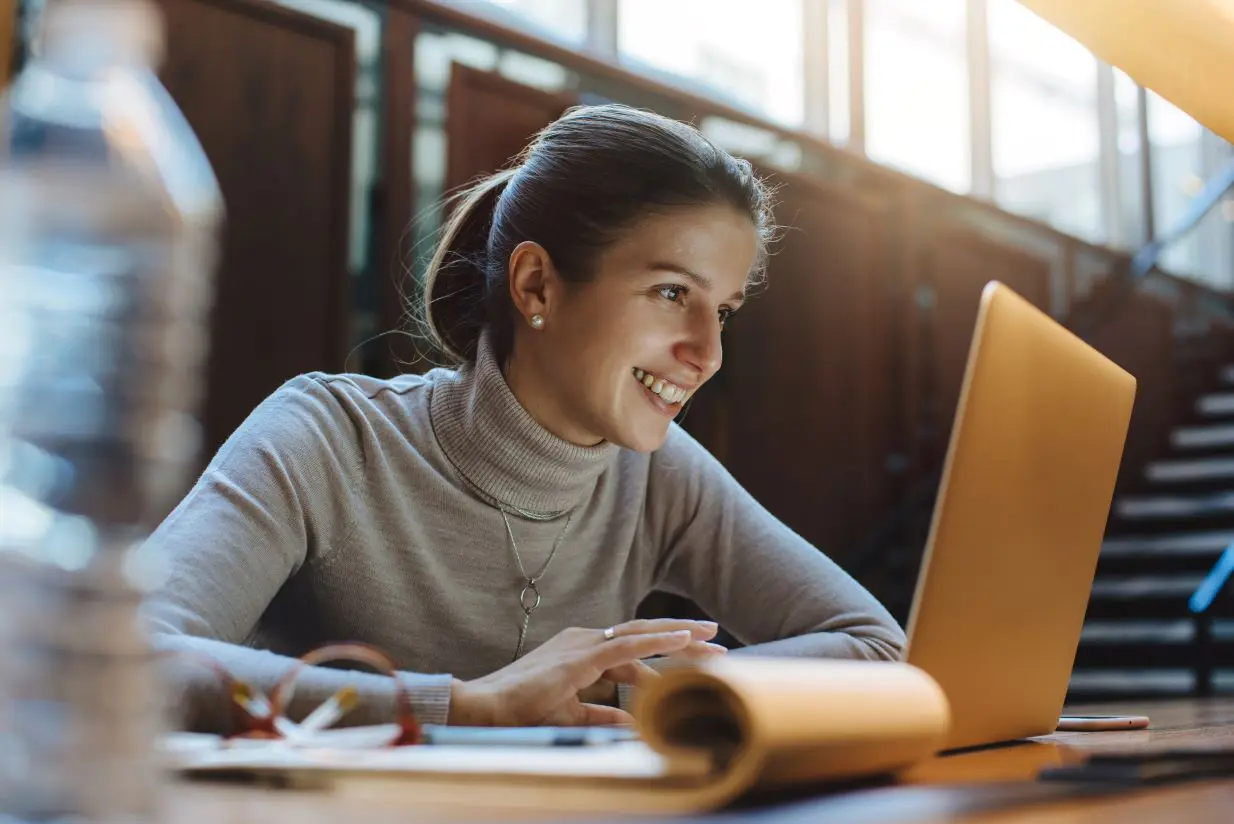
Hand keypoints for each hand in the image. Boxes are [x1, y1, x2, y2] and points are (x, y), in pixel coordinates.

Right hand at [448, 619, 722, 726]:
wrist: (485, 708)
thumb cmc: (521, 710)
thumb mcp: (572, 714)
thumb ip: (602, 714)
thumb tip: (630, 721)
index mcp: (583, 651)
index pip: (634, 650)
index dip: (665, 655)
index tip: (697, 660)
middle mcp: (586, 640)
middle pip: (644, 636)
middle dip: (682, 638)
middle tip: (717, 641)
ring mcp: (583, 643)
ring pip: (642, 634)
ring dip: (679, 637)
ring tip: (711, 640)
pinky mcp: (580, 655)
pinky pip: (627, 645)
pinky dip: (657, 641)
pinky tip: (683, 640)